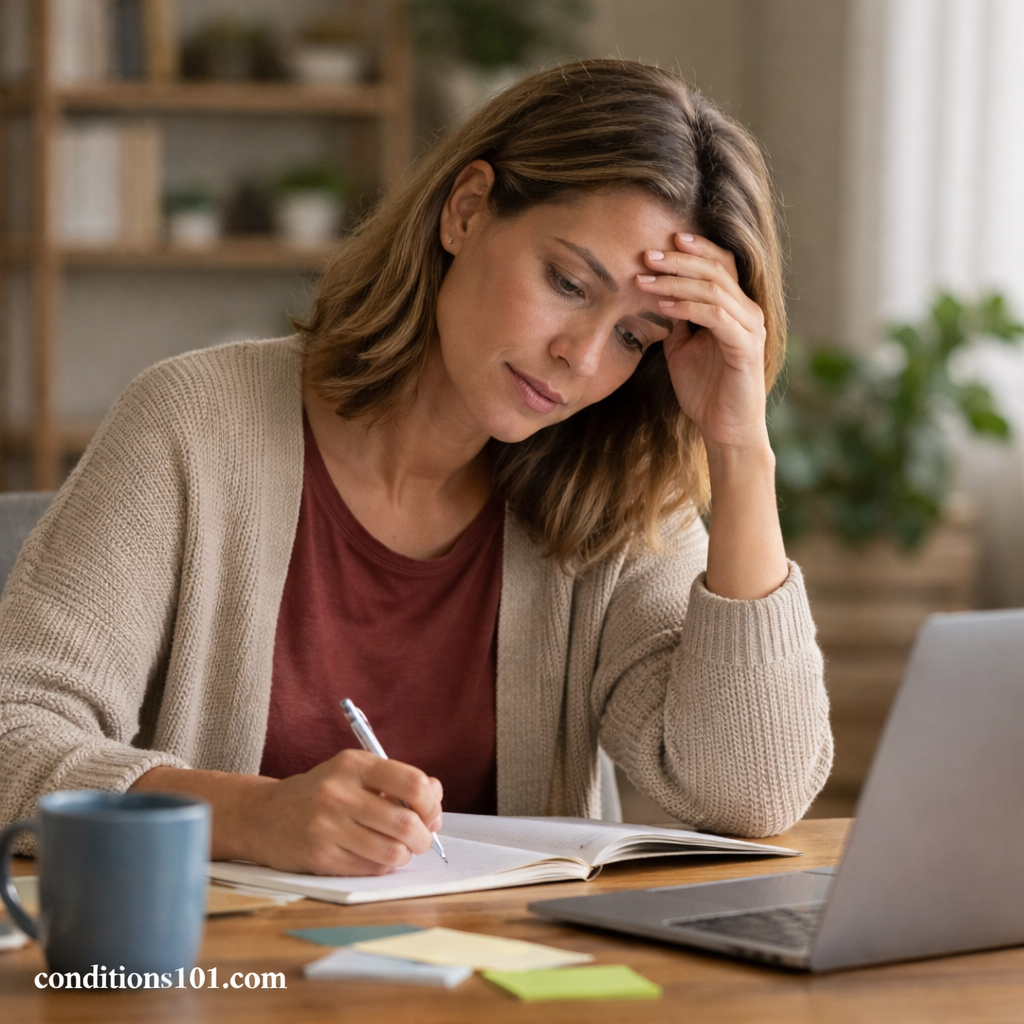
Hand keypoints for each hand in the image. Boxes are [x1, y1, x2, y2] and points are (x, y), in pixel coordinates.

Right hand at [246, 749, 443, 875]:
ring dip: (405, 855)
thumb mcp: (354, 773)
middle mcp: (340, 792)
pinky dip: (381, 866)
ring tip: (398, 849)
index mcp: (354, 764)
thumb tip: (436, 798)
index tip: (431, 815)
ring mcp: (327, 825)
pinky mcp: (320, 856)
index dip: (432, 805)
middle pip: (406, 823)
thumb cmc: (321, 794)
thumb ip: (396, 781)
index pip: (413, 783)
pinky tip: (372, 856)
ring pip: (392, 852)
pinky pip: (370, 869)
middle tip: (421, 840)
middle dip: (424, 838)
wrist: (263, 815)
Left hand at [636, 232, 768, 455]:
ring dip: (675, 282)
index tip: (661, 241)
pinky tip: (662, 307)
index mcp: (736, 307)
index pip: (721, 264)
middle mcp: (749, 312)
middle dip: (678, 260)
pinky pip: (716, 318)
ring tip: (644, 280)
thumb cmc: (705, 390)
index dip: (695, 249)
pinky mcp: (746, 348)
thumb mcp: (682, 347)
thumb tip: (653, 294)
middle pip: (716, 270)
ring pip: (714, 290)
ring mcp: (750, 329)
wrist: (724, 429)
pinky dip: (687, 308)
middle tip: (646, 255)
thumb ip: (675, 319)